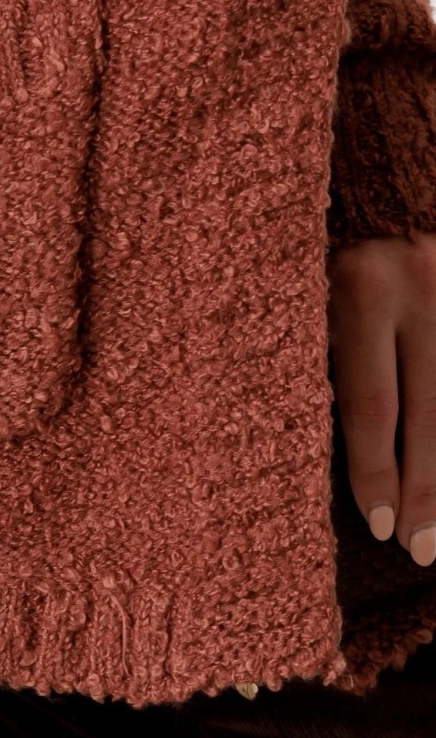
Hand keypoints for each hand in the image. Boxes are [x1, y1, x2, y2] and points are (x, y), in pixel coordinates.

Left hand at [326, 230, 435, 565]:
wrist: (386, 186)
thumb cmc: (332, 249)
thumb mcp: (312, 289)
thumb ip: (324, 352)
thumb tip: (328, 446)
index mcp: (360, 287)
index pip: (373, 403)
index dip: (376, 470)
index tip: (377, 527)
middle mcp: (418, 286)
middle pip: (429, 414)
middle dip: (425, 490)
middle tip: (421, 552)